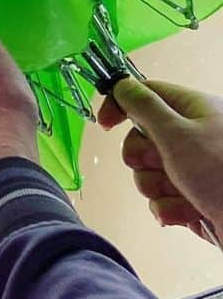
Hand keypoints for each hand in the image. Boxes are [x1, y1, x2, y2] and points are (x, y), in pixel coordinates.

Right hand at [99, 79, 222, 241]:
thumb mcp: (177, 134)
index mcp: (194, 110)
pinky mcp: (194, 199)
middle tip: (157, 165)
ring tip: (180, 195)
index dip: (121, 105)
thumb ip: (144, 107)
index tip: (104, 124)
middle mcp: (193, 137)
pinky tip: (188, 214)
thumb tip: (121, 85)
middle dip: (141, 158)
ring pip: (149, 172)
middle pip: (141, 137)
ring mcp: (194, 170)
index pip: (146, 94)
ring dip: (157, 187)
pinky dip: (170, 208)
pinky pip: (163, 198)